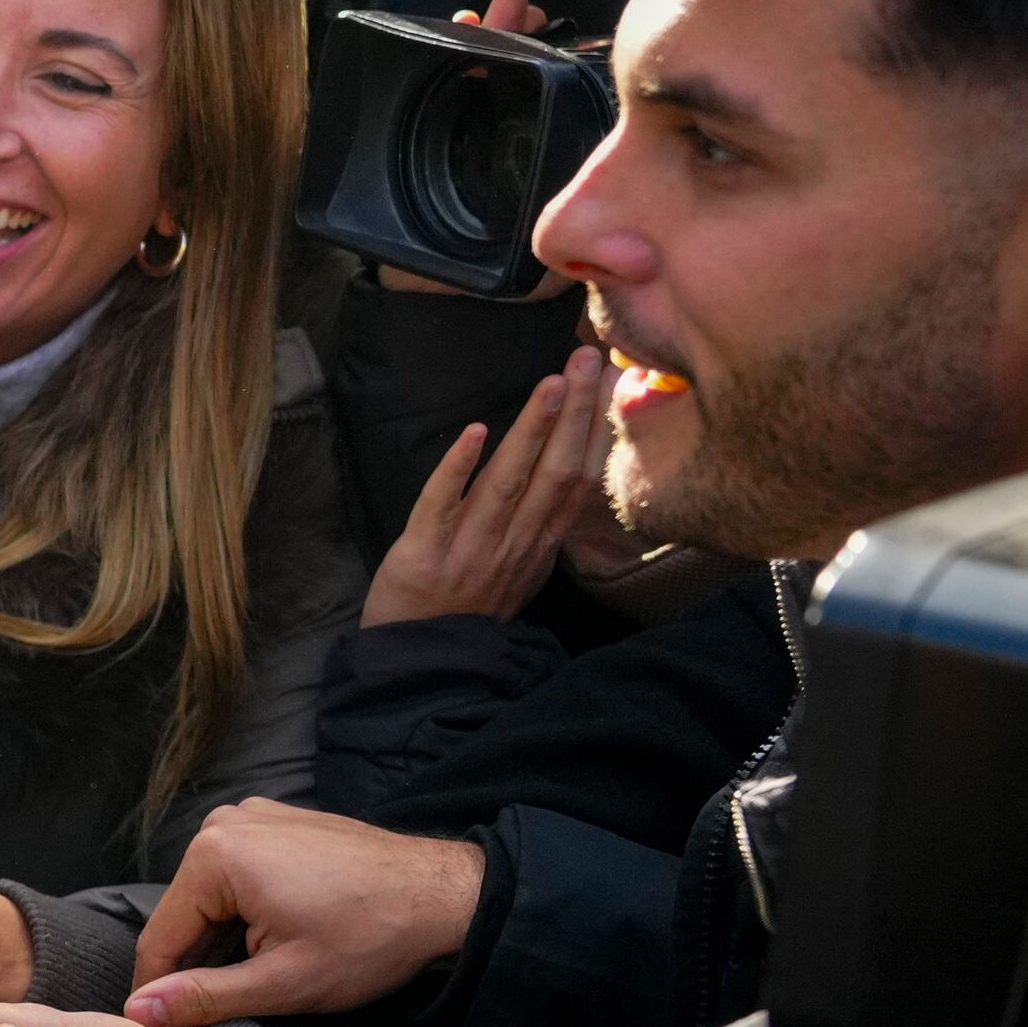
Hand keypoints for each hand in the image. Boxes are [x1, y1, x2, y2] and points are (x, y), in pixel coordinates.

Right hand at [123, 798, 483, 1026]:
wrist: (445, 896)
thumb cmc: (373, 938)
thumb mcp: (283, 983)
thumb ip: (203, 997)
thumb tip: (140, 1013)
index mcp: (214, 857)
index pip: (161, 937)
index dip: (156, 993)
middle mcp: (224, 825)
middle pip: (186, 914)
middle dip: (198, 965)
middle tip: (223, 1013)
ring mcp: (252, 818)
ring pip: (212, 898)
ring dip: (226, 941)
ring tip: (261, 978)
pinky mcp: (277, 823)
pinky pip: (239, 877)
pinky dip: (248, 914)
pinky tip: (279, 943)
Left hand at [364, 345, 609, 625]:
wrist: (418, 666)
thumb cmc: (465, 612)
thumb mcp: (519, 575)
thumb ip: (540, 529)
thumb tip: (565, 483)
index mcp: (538, 547)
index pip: (577, 482)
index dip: (595, 432)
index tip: (609, 383)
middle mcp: (514, 545)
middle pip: (555, 473)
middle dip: (574, 414)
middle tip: (586, 359)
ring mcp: (470, 550)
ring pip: (508, 482)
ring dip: (531, 430)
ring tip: (551, 384)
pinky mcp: (421, 554)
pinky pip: (442, 505)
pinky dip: (458, 468)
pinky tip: (476, 431)